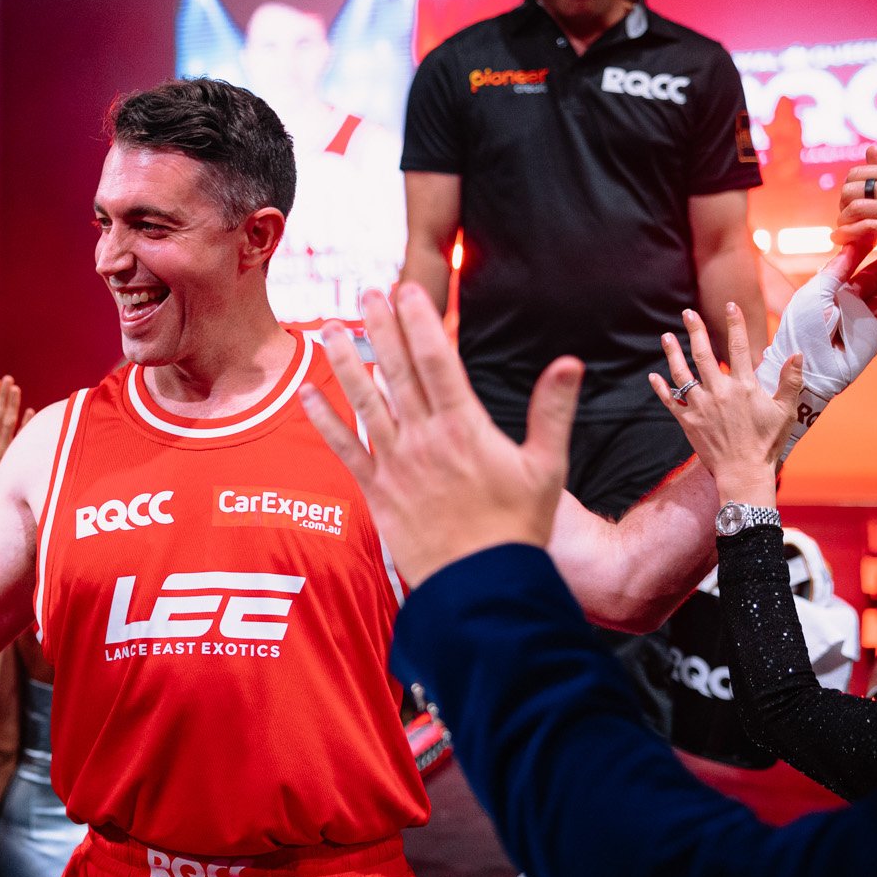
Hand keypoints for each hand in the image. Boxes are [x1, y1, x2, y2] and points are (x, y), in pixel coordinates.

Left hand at [300, 284, 582, 585]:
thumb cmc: (518, 529)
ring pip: (364, 402)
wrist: (481, 586)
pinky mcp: (375, 490)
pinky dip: (324, 420)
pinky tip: (307, 394)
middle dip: (381, 328)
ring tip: (331, 328)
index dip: (419, 323)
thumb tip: (569, 363)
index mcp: (464, 428)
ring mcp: (394, 463)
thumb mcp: (546, 467)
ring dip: (344, 362)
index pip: (436, 361)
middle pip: (396, 372)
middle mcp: (423, 438)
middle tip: (367, 293)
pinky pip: (344, 449)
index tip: (408, 291)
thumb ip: (553, 411)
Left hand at [649, 305, 800, 502]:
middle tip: (687, 313)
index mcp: (744, 386)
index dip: (734, 324)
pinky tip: (654, 375)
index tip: (729, 305)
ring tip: (666, 336)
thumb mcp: (785, 411)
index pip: (738, 347)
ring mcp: (700, 406)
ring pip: (682, 373)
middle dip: (694, 330)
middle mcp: (719, 391)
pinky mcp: (687, 421)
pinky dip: (661, 387)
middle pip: (703, 353)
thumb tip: (797, 354)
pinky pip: (670, 400)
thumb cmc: (767, 442)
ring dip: (672, 353)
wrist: (744, 472)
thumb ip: (791, 381)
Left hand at [754, 243, 876, 443]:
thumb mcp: (814, 295)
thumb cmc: (803, 329)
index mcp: (830, 290)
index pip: (852, 264)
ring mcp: (864, 317)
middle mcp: (849, 301)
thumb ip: (834, 271)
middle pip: (875, 275)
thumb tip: (850, 246)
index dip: (866, 249)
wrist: (809, 368)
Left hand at [835, 149, 876, 275]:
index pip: (861, 172)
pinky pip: (866, 229)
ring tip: (844, 230)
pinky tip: (843, 241)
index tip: (852, 202)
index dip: (849, 188)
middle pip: (853, 188)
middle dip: (842, 204)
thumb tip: (870, 150)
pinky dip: (848, 236)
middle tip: (846, 217)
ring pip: (856, 208)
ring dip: (843, 222)